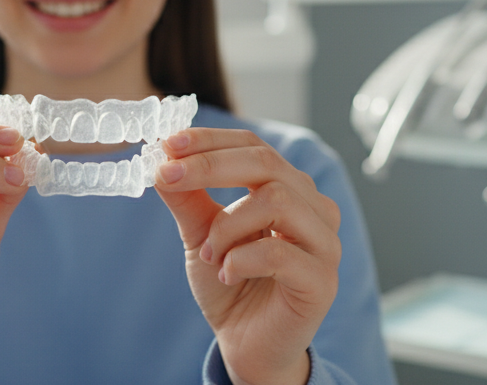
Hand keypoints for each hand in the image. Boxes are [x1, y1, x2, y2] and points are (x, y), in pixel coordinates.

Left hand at [155, 128, 341, 384]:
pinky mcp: (322, 280)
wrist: (247, 345)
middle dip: (210, 166)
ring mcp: (324, 243)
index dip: (210, 141)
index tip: (168, 144)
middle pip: (267, 163)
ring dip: (227, 226)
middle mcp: (314, 208)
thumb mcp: (200, 234)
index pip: (253, 147)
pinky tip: (227, 275)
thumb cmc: (232, 284)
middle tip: (168, 177)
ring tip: (210, 255)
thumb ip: (187, 197)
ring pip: (277, 201)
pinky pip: (280, 252)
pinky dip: (241, 260)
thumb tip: (162, 158)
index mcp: (289, 189)